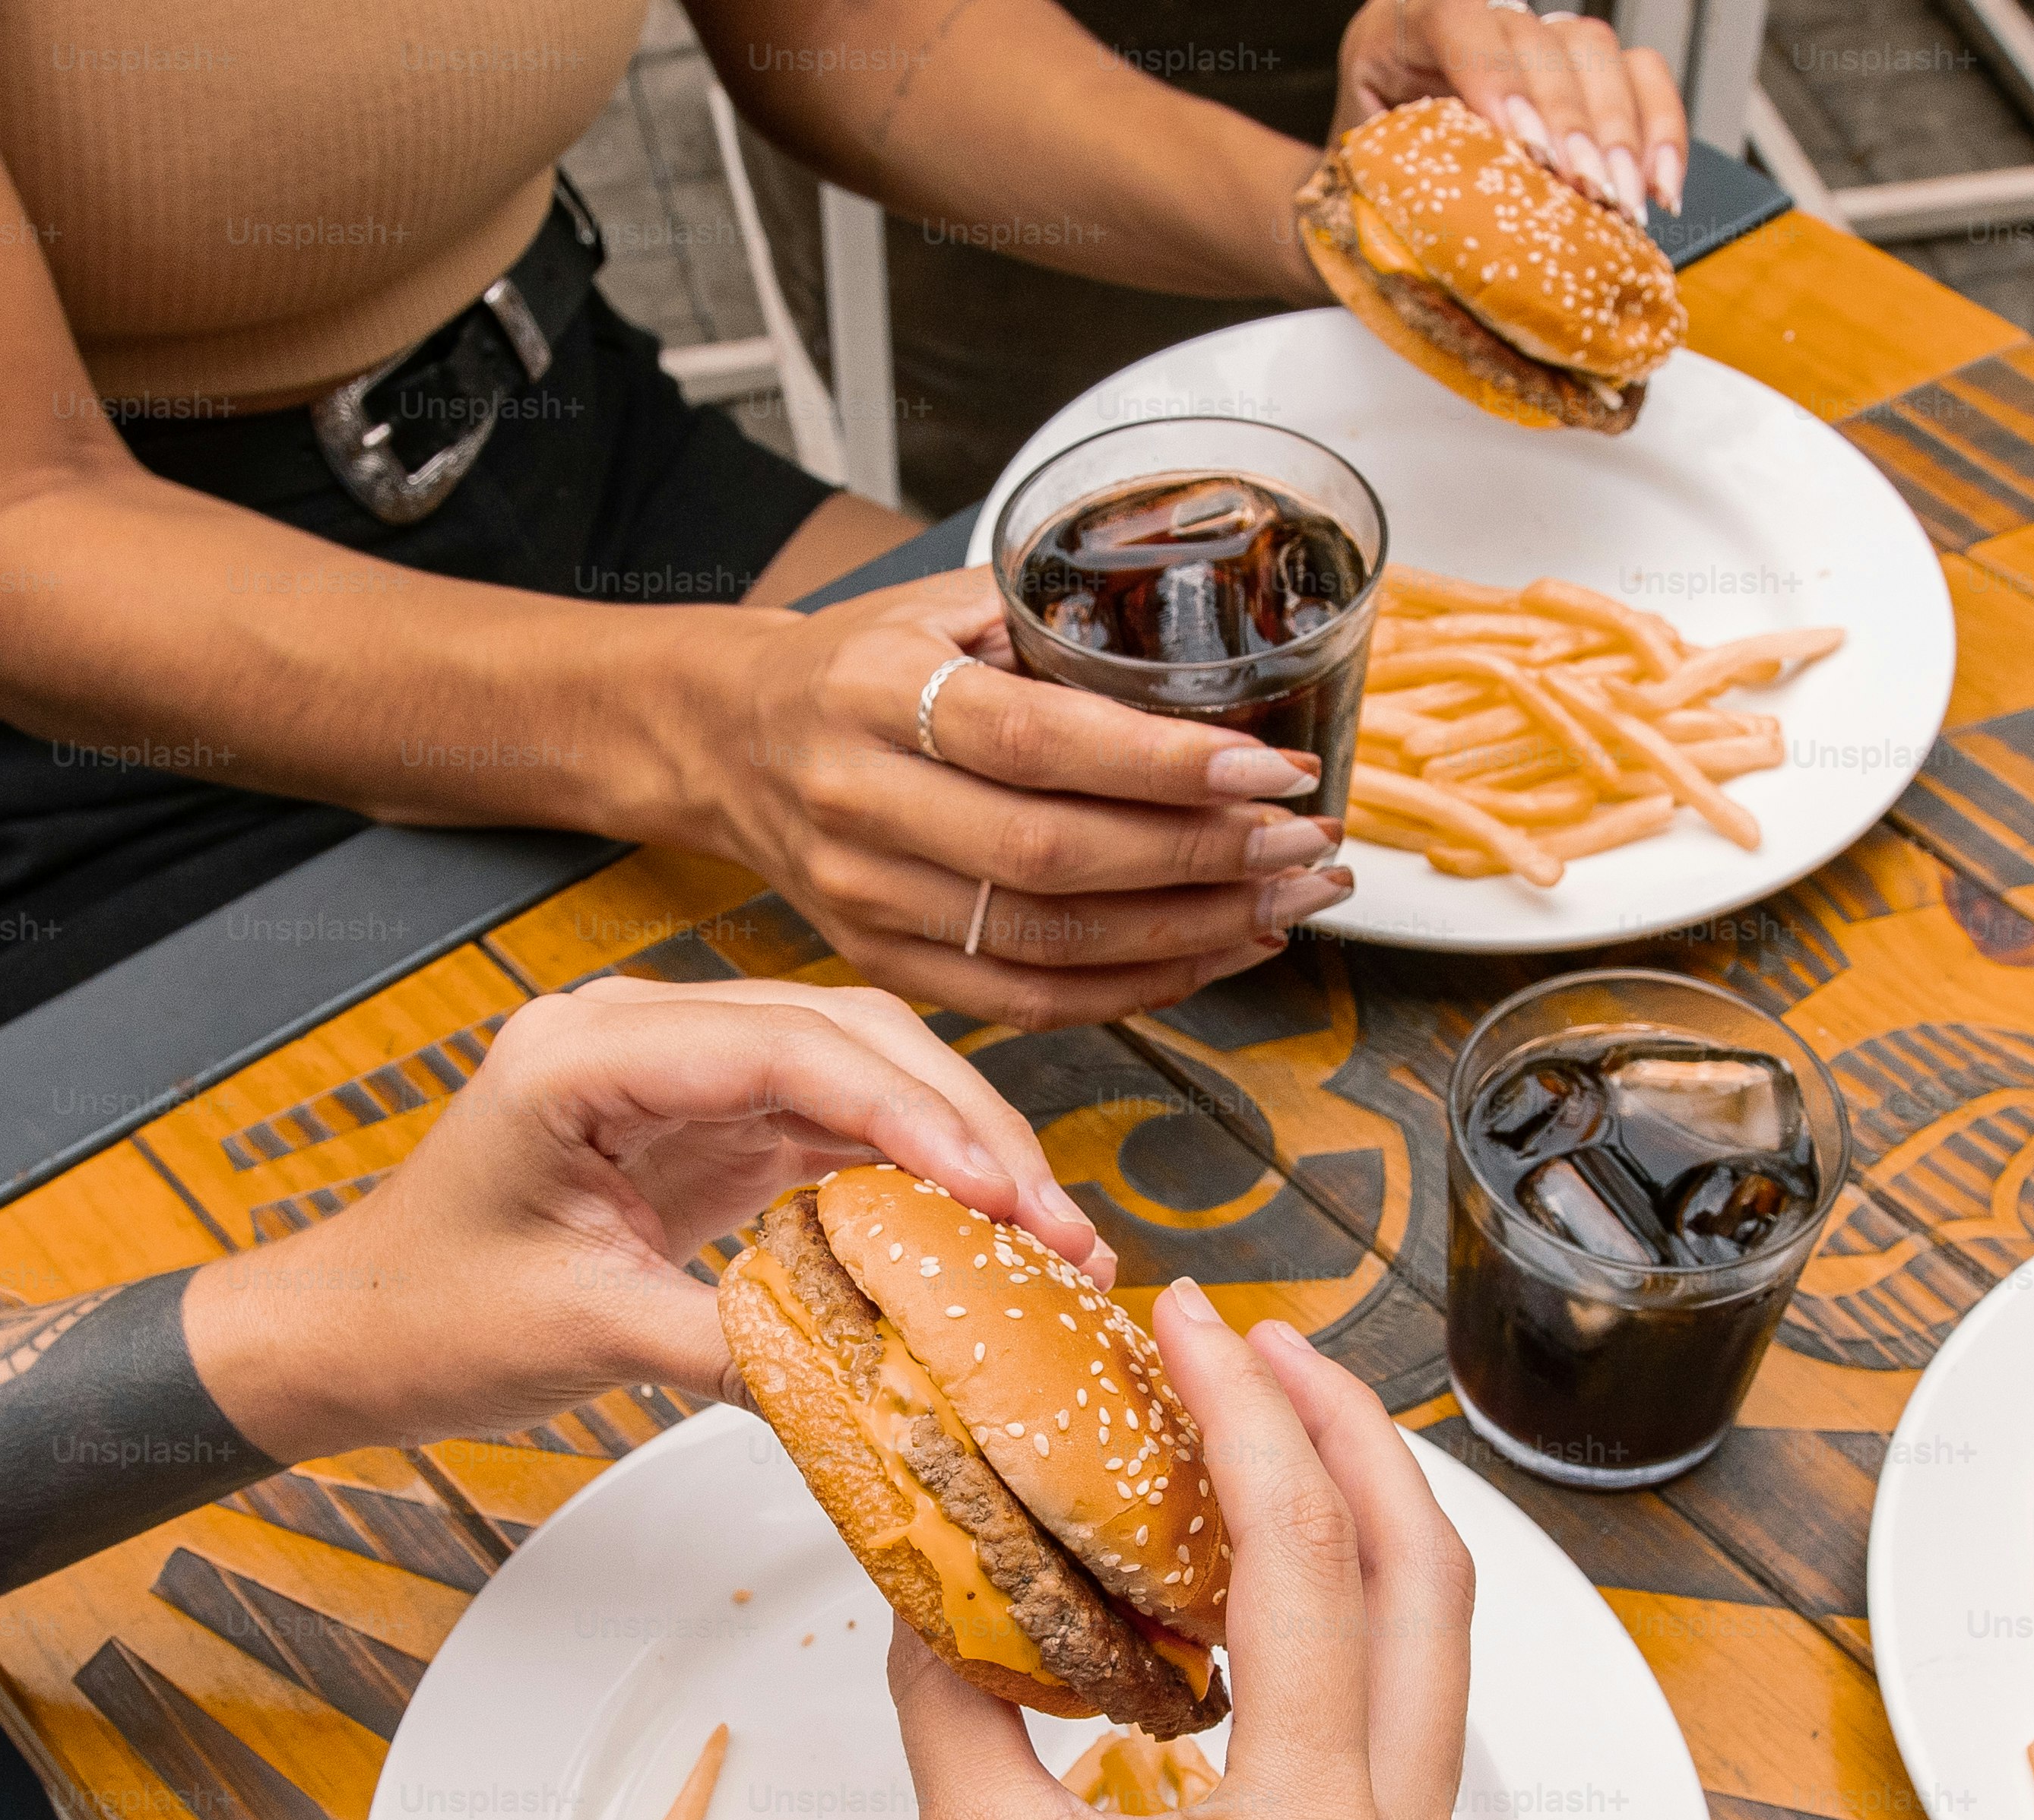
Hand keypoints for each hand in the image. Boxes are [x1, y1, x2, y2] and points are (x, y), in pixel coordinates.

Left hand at [186, 977, 1113, 1457]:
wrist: (348, 1335)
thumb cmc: (427, 1319)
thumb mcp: (582, 1337)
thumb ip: (728, 1348)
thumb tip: (880, 1386)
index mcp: (587, 1051)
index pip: (789, 1048)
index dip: (913, 1115)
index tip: (1003, 1194)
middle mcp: (639, 1033)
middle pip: (849, 1036)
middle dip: (966, 1124)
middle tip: (1057, 1225)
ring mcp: (679, 1072)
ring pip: (859, 1072)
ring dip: (957, 1147)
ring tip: (1046, 1236)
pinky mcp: (705, 1122)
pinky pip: (835, 1127)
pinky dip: (914, 1175)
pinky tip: (978, 1235)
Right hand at [669, 566, 1352, 1030]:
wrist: (726, 737)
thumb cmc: (862, 662)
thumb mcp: (942, 605)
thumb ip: (1057, 626)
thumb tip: (1218, 656)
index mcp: (874, 688)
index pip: (1034, 740)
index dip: (1162, 765)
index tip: (1268, 769)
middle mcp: (859, 799)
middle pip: (1051, 858)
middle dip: (1204, 858)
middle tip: (1306, 843)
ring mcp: (863, 896)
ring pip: (1049, 944)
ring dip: (1192, 933)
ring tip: (1290, 899)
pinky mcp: (880, 962)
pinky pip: (1027, 1001)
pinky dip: (1137, 988)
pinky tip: (1218, 952)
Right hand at [871, 1280, 1474, 1819]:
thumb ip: (961, 1687)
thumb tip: (941, 1555)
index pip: (1307, 1561)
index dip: (1251, 1414)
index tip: (1190, 1319)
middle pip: (1431, 1580)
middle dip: (1353, 1436)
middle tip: (1258, 1343)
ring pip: (1437, 1651)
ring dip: (1367, 1523)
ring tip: (1270, 1427)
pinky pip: (1404, 1726)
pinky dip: (1356, 1623)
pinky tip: (1266, 1581)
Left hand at [1339, 0, 1689, 217]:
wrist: (1378, 196)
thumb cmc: (1365, 192)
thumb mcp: (1355, 186)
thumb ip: (1386, 195)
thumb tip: (1418, 249)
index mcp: (1400, 32)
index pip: (1456, 19)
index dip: (1496, 76)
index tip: (1524, 145)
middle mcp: (1476, 23)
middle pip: (1544, 39)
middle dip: (1575, 122)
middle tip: (1589, 191)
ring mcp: (1536, 44)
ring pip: (1600, 53)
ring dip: (1622, 133)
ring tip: (1625, 203)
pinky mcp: (1585, 76)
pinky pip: (1642, 79)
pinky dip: (1660, 134)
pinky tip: (1659, 191)